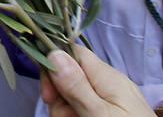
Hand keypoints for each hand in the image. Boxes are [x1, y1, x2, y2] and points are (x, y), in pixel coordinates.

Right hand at [39, 46, 155, 116]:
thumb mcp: (99, 114)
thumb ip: (77, 86)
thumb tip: (54, 51)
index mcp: (108, 76)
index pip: (73, 52)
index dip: (55, 67)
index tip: (47, 94)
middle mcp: (110, 83)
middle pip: (71, 77)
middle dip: (60, 98)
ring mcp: (113, 99)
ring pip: (76, 96)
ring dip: (67, 112)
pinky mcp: (115, 112)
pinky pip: (89, 107)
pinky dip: (79, 115)